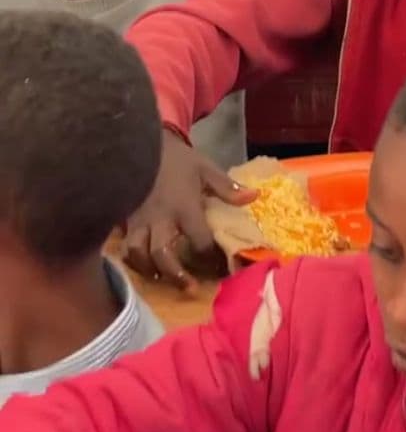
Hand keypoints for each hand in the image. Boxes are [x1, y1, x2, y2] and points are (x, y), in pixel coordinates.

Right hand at [121, 130, 255, 285]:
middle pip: (162, 255)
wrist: (142, 142)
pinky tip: (143, 264)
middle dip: (176, 276)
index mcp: (184, 207)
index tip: (220, 267)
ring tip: (163, 278)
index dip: (210, 257)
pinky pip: (124, 246)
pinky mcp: (125, 220)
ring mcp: (140, 221)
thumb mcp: (206, 168)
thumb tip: (255, 198)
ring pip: (138, 255)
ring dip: (150, 271)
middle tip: (191, 289)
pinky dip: (132, 260)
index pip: (199, 240)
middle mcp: (160, 218)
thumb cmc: (178, 159)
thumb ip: (228, 188)